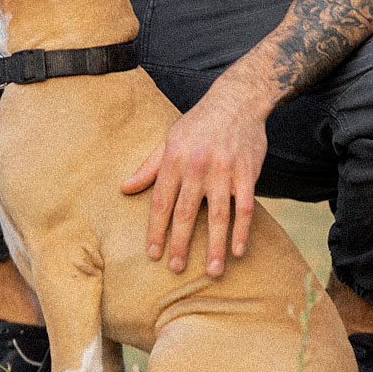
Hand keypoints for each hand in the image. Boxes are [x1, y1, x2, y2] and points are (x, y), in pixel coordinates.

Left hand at [120, 88, 268, 277]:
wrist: (237, 100)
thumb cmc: (198, 123)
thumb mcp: (169, 139)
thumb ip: (148, 167)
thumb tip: (124, 189)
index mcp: (174, 159)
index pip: (161, 201)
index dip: (156, 229)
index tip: (152, 254)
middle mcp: (197, 166)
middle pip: (186, 212)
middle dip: (179, 243)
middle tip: (175, 268)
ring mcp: (224, 170)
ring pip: (218, 215)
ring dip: (214, 245)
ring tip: (211, 271)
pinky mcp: (248, 172)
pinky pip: (245, 207)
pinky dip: (242, 230)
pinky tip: (238, 250)